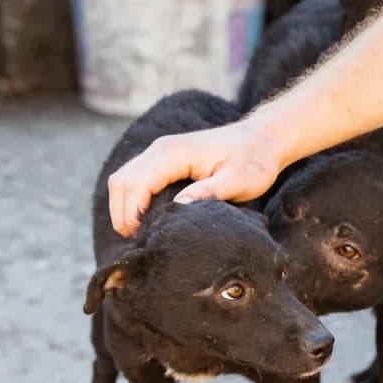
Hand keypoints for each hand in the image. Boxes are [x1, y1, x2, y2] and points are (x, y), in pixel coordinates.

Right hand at [107, 119, 287, 236]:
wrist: (261, 139)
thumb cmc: (254, 161)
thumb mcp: (238, 181)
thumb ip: (208, 193)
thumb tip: (179, 209)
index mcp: (173, 153)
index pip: (136, 184)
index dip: (132, 215)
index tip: (143, 240)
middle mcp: (160, 149)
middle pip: (121, 182)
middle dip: (122, 215)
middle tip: (138, 243)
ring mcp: (158, 152)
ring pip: (122, 180)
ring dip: (123, 208)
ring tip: (139, 235)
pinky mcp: (162, 160)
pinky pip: (134, 180)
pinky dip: (131, 201)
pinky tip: (145, 221)